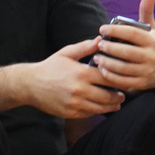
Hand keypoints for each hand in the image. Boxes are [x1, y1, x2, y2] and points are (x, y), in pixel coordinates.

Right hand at [0, 41, 124, 119]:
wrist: (30, 84)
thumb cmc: (50, 67)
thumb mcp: (66, 53)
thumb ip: (85, 47)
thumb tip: (100, 40)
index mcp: (81, 73)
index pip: (108, 77)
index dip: (118, 79)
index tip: (123, 79)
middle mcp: (80, 89)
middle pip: (108, 96)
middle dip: (118, 96)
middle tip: (123, 95)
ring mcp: (75, 103)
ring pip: (101, 108)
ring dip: (111, 106)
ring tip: (116, 103)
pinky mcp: (71, 113)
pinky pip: (89, 114)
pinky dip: (97, 111)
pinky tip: (101, 107)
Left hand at [90, 0, 154, 92]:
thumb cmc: (146, 45)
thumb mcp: (148, 29)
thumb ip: (146, 11)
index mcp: (152, 40)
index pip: (131, 33)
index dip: (115, 31)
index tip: (101, 29)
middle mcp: (151, 56)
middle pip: (126, 52)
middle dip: (109, 48)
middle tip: (98, 44)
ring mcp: (146, 71)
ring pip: (123, 67)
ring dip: (107, 62)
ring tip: (97, 57)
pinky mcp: (140, 84)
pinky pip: (122, 80)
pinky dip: (110, 75)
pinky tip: (102, 69)